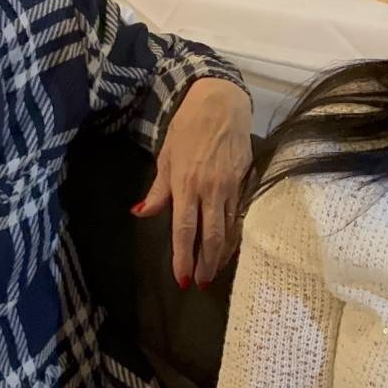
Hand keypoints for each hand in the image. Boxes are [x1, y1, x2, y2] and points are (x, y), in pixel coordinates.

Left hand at [134, 78, 253, 286]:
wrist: (221, 104)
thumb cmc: (187, 128)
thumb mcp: (166, 156)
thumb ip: (158, 190)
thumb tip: (141, 213)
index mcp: (186, 184)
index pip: (184, 230)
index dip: (183, 257)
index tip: (181, 279)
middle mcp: (210, 190)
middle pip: (211, 236)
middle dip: (205, 264)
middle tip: (200, 284)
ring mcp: (231, 187)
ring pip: (229, 229)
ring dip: (222, 254)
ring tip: (214, 272)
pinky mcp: (246, 182)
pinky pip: (240, 216)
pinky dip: (235, 235)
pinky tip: (231, 247)